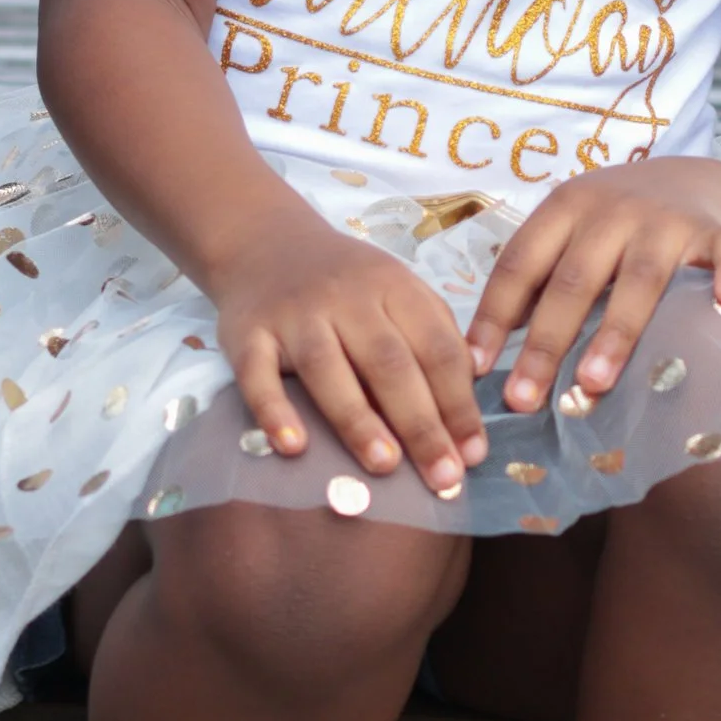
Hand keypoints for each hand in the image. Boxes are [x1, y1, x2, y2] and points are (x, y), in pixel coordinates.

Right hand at [212, 210, 489, 498]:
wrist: (265, 244)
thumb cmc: (347, 283)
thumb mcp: (398, 290)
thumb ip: (434, 335)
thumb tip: (470, 396)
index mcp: (394, 287)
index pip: (436, 348)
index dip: (458, 403)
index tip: (473, 454)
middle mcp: (347, 297)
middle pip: (389, 363)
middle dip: (421, 424)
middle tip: (443, 476)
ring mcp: (295, 315)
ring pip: (328, 368)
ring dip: (358, 420)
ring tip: (386, 465)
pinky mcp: (247, 334)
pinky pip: (258, 375)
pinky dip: (274, 411)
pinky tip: (293, 447)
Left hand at [468, 161, 720, 412]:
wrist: (696, 179)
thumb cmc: (618, 223)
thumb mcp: (571, 234)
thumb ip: (537, 282)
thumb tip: (485, 355)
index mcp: (564, 209)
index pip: (520, 265)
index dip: (495, 316)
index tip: (475, 369)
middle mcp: (611, 210)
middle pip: (574, 281)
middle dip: (546, 343)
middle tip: (525, 398)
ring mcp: (665, 220)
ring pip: (639, 279)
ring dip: (615, 332)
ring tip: (594, 382)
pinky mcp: (715, 230)